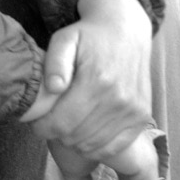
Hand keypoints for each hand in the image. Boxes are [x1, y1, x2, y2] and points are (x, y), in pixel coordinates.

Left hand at [23, 0, 153, 163]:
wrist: (127, 30)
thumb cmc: (89, 36)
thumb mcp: (64, 38)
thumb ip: (55, 62)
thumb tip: (54, 88)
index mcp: (96, 80)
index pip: (60, 123)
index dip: (42, 128)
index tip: (37, 122)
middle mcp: (118, 98)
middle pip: (74, 137)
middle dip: (56, 133)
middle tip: (52, 121)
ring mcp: (132, 110)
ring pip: (91, 146)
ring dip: (74, 141)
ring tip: (69, 124)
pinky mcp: (141, 117)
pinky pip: (113, 148)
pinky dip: (96, 147)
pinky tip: (87, 132)